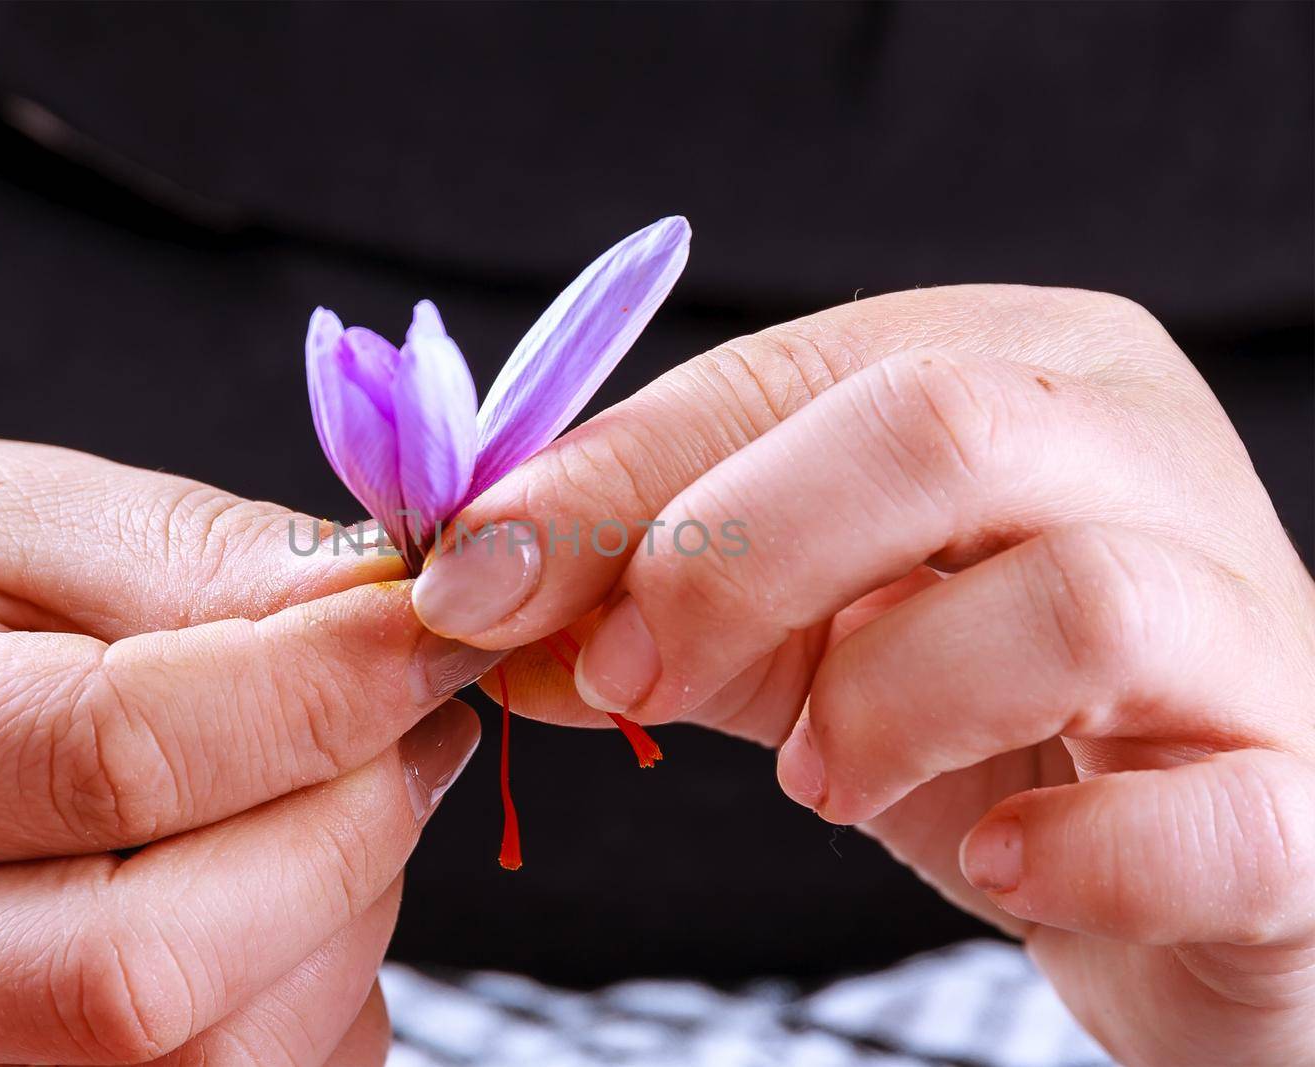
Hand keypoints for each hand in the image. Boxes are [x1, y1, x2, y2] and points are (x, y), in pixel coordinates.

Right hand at [0, 437, 492, 1065]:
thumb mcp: (2, 511)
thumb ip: (191, 558)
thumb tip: (389, 614)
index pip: (109, 759)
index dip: (319, 688)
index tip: (435, 615)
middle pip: (156, 968)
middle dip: (347, 820)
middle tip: (413, 705)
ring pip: (212, 1057)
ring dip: (348, 903)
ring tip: (342, 773)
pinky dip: (323, 982)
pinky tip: (291, 871)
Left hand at [411, 286, 1314, 1065]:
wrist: (1190, 862)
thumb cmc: (987, 720)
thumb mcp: (802, 630)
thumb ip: (660, 603)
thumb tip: (480, 604)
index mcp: (1019, 371)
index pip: (791, 375)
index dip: (614, 480)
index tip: (473, 583)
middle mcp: (1146, 455)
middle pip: (938, 430)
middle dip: (734, 553)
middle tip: (628, 677)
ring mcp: (1248, 627)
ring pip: (1075, 599)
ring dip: (888, 699)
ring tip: (820, 777)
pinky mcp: (1307, 802)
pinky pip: (1215, 814)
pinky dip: (1080, 847)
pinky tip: (999, 864)